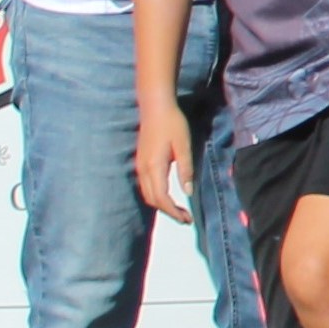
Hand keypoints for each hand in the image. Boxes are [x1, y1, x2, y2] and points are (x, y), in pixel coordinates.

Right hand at [134, 99, 196, 223]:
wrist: (155, 107)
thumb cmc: (172, 124)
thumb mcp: (183, 146)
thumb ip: (186, 169)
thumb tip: (188, 192)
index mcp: (154, 167)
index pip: (162, 198)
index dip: (173, 212)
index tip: (187, 220)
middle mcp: (143, 170)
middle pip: (153, 200)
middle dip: (169, 212)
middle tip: (186, 219)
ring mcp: (140, 166)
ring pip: (148, 194)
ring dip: (162, 205)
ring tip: (179, 211)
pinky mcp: (140, 162)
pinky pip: (146, 186)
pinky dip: (156, 196)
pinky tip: (168, 197)